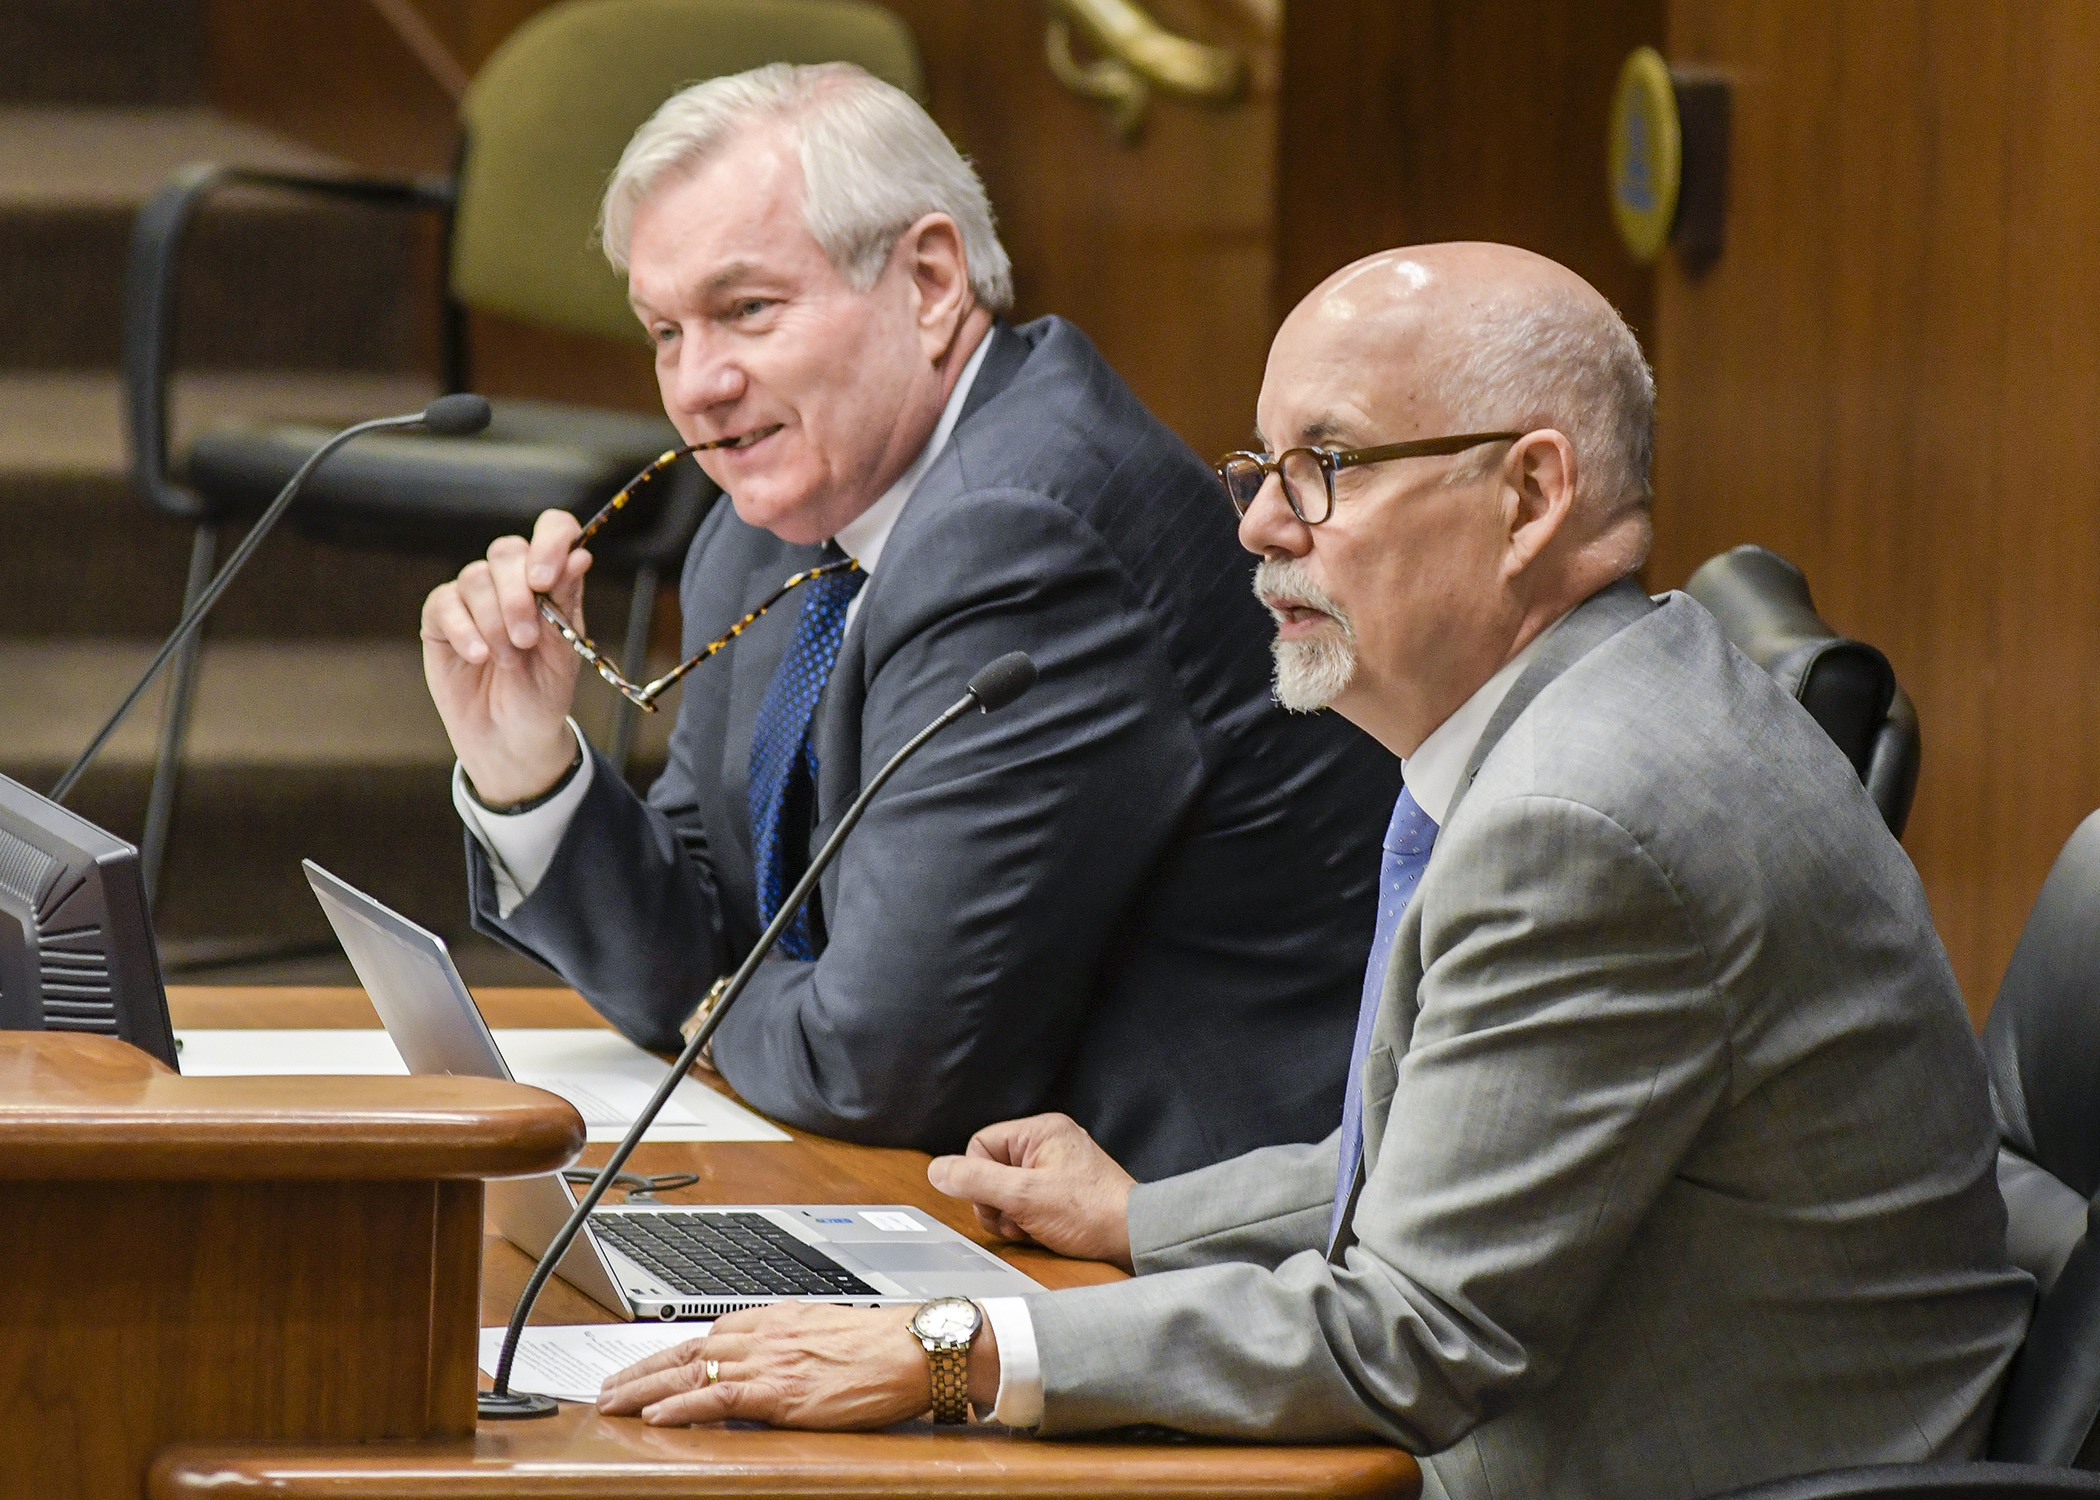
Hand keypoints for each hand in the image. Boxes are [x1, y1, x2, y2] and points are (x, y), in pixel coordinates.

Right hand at [421, 508, 589, 804]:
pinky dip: (465, 630)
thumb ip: (566, 603)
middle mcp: (512, 581)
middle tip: (528, 639)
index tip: (546, 579)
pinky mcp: (442, 618)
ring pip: (476, 577)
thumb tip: (581, 555)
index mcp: (551, 582)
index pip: (553, 530)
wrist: (510, 737)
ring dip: (495, 621)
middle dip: (519, 596)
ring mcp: (475, 597)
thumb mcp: (564, 653)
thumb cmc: (542, 693)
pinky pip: (445, 603)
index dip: (551, 541)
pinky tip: (479, 656)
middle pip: (507, 551)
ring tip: (507, 660)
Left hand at [597, 1302, 999, 1428]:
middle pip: (688, 1351)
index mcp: (775, 1318)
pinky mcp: (781, 1392)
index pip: (708, 1333)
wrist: (915, 1348)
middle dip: (642, 1371)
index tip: (644, 1366)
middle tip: (608, 1390)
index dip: (668, 1352)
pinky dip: (682, 1407)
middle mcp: (765, 1335)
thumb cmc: (883, 1344)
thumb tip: (768, 1360)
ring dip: (645, 1390)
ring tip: (613, 1406)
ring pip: (692, 1373)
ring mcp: (770, 1362)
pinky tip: (656, 1417)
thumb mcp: (826, 1331)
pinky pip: (718, 1399)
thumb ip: (790, 1341)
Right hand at [927, 1113, 1135, 1270]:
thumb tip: (938, 1170)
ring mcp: (1057, 1164)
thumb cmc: (1090, 1213)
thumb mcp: (1024, 1197)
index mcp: (1040, 1130)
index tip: (1000, 1203)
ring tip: (1034, 1226)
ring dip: (1011, 1214)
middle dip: (997, 1203)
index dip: (979, 1180)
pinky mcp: (1063, 1186)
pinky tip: (1043, 1230)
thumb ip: (976, 1181)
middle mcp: (1049, 1140)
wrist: (1135, 1238)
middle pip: (990, 1169)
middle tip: (1019, 1219)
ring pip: (1006, 1189)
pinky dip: (1027, 1218)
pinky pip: (1026, 1199)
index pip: (979, 1146)